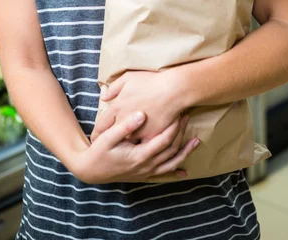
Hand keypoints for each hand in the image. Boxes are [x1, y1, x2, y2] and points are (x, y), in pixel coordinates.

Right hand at [73, 111, 198, 183]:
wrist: (90, 171)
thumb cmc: (98, 152)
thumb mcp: (108, 137)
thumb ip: (125, 126)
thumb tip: (142, 114)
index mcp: (140, 155)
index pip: (164, 140)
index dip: (174, 126)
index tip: (180, 112)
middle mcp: (146, 166)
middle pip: (171, 150)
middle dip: (181, 134)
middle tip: (187, 117)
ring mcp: (146, 172)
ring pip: (171, 163)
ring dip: (184, 152)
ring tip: (196, 142)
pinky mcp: (143, 175)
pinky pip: (164, 174)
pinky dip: (175, 172)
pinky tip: (184, 172)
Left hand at [92, 70, 183, 142]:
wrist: (172, 90)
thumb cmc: (150, 81)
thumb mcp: (128, 78)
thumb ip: (114, 88)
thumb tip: (104, 97)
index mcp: (117, 108)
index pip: (101, 125)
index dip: (97, 132)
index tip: (95, 138)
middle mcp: (124, 121)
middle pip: (112, 136)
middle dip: (108, 141)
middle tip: (105, 145)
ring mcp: (138, 131)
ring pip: (127, 142)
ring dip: (124, 144)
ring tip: (122, 147)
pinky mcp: (151, 137)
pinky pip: (143, 144)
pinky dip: (141, 144)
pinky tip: (139, 146)